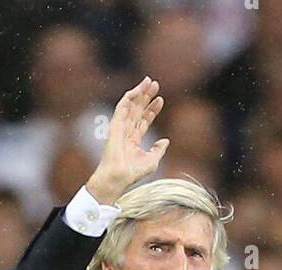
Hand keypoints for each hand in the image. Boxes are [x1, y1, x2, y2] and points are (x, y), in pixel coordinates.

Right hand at [86, 77, 167, 204]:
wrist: (119, 177)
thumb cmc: (132, 173)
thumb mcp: (152, 161)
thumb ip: (159, 150)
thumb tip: (165, 141)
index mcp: (134, 140)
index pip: (144, 120)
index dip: (152, 110)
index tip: (161, 100)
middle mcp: (127, 131)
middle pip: (138, 109)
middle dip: (146, 96)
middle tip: (155, 84)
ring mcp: (120, 127)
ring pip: (131, 105)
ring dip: (139, 92)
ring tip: (149, 81)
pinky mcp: (115, 124)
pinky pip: (122, 106)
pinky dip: (129, 97)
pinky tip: (137, 89)